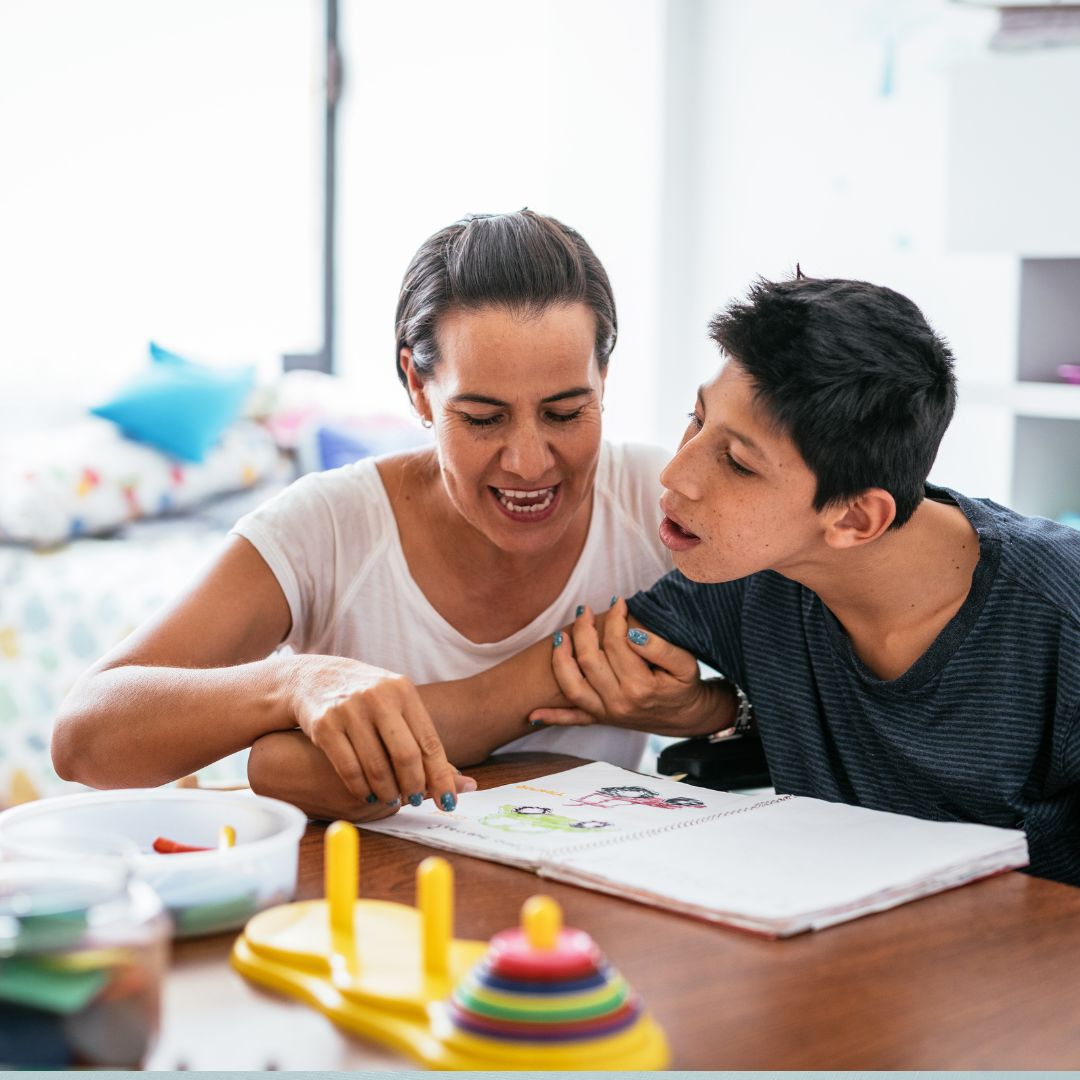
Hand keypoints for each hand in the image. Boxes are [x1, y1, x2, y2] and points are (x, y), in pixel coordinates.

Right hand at [285, 654, 473, 810]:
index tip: (448, 802)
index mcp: (403, 691)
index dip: (441, 777)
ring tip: (391, 799)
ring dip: (387, 792)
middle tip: (414, 800)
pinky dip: (362, 788)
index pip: (429, 742)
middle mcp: (378, 697)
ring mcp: (350, 710)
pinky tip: (367, 794)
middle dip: (414, 786)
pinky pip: (349, 769)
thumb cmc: (368, 699)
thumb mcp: (397, 705)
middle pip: (406, 756)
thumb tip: (462, 784)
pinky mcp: (325, 725)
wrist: (315, 678)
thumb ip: (423, 740)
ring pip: (377, 766)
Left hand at [528, 599, 732, 736]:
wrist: (687, 717)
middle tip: (584, 609)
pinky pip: (572, 719)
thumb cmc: (684, 686)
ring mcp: (606, 712)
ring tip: (560, 636)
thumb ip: (660, 648)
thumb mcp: (685, 664)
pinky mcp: (600, 719)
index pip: (617, 643)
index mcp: (640, 687)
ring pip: (572, 686)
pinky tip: (531, 714)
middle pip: (589, 659)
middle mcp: (618, 703)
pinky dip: (551, 717)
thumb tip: (632, 633)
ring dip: (560, 660)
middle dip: (583, 629)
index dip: (615, 618)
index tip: (618, 601)